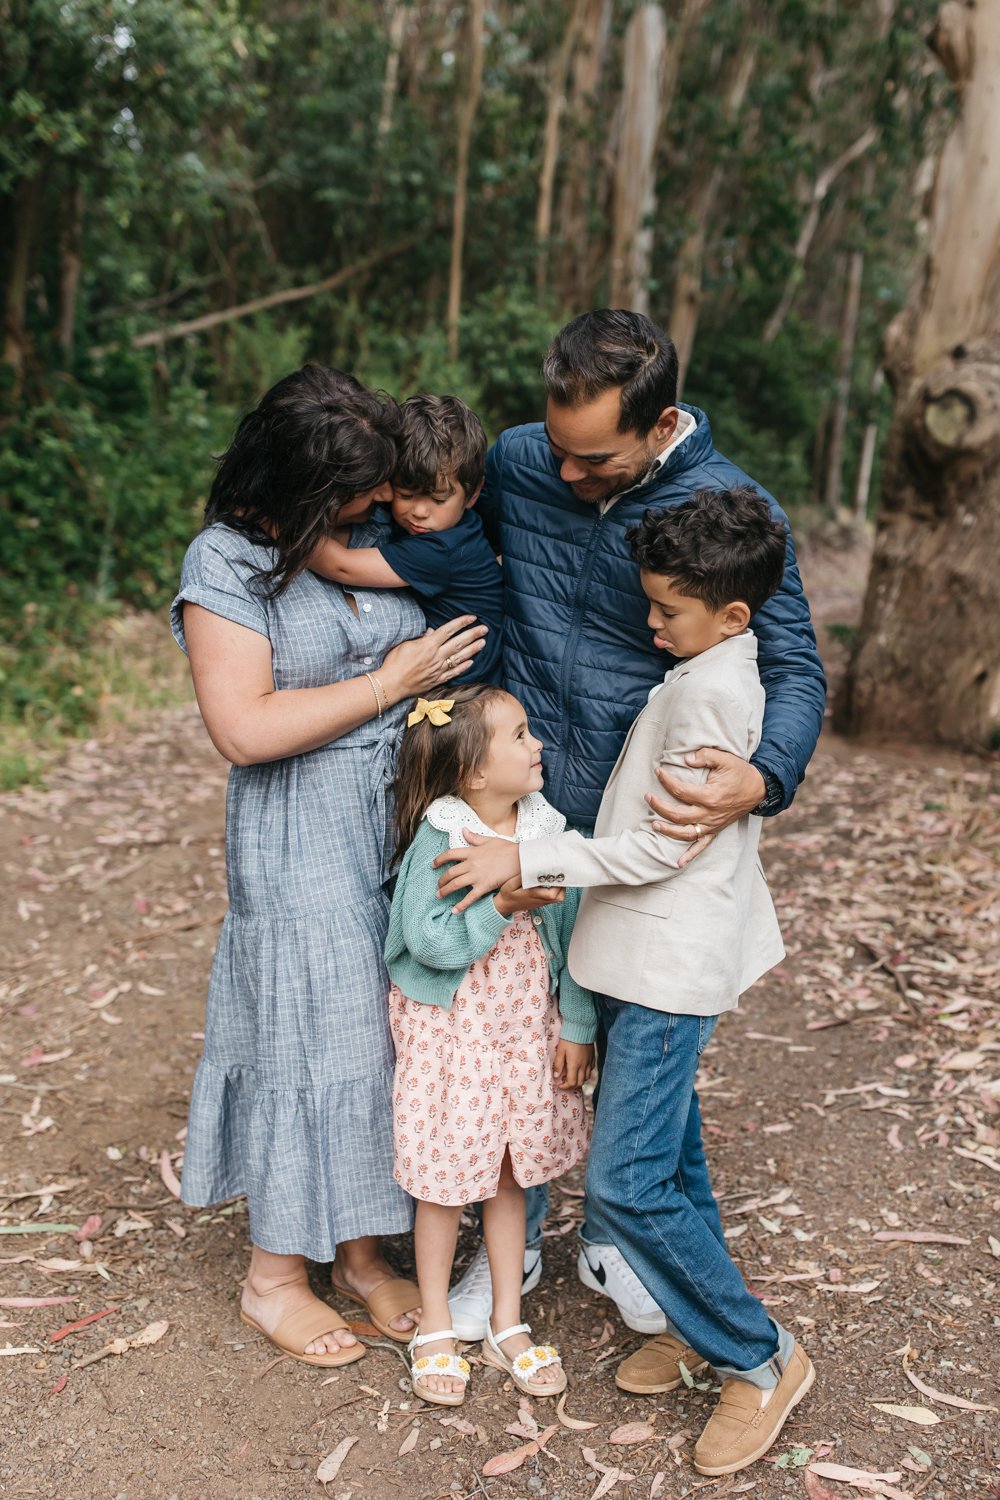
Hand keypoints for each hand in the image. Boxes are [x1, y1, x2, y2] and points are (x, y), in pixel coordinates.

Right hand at [380, 616, 487, 700]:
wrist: (391, 684)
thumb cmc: (395, 662)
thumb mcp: (406, 644)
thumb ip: (422, 638)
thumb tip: (432, 632)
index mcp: (428, 645)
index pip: (448, 630)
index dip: (461, 623)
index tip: (472, 617)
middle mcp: (436, 656)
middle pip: (458, 643)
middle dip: (473, 634)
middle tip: (484, 629)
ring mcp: (438, 669)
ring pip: (459, 657)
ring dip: (473, 650)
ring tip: (483, 643)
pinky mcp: (437, 680)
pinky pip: (454, 673)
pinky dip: (463, 667)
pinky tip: (472, 662)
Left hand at [434, 831, 521, 911]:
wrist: (521, 859)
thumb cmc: (507, 849)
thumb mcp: (490, 840)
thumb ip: (474, 837)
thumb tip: (463, 830)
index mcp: (472, 851)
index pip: (450, 854)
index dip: (439, 860)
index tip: (433, 865)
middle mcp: (471, 864)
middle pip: (450, 873)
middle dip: (441, 880)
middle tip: (437, 886)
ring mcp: (477, 876)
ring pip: (455, 885)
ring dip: (445, 891)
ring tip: (439, 896)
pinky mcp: (484, 886)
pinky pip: (470, 897)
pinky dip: (461, 905)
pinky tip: (454, 910)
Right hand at [494, 877, 564, 917]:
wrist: (505, 905)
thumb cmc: (507, 894)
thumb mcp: (510, 884)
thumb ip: (520, 877)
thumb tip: (531, 869)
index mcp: (533, 895)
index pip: (551, 893)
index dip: (557, 883)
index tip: (556, 873)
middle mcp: (539, 900)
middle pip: (559, 896)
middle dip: (562, 884)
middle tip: (558, 873)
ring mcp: (541, 902)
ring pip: (558, 898)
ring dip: (561, 887)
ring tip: (556, 877)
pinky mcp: (541, 902)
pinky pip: (554, 898)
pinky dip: (557, 890)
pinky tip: (552, 881)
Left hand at [554, 1040, 594, 1089]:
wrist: (581, 1028)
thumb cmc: (568, 1039)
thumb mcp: (560, 1050)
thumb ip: (558, 1064)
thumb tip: (556, 1076)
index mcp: (574, 1065)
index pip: (571, 1083)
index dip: (565, 1086)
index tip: (559, 1084)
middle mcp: (583, 1066)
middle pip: (580, 1083)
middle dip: (572, 1085)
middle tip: (565, 1082)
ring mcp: (589, 1062)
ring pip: (587, 1078)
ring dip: (580, 1080)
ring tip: (573, 1077)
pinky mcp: (593, 1057)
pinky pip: (591, 1069)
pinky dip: (586, 1073)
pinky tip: (581, 1069)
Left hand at [645, 749, 765, 866]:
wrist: (758, 788)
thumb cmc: (740, 772)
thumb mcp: (725, 759)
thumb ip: (705, 756)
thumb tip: (686, 759)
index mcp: (710, 796)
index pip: (680, 791)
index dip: (666, 781)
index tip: (658, 772)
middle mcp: (709, 814)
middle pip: (678, 815)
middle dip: (659, 806)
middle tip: (648, 797)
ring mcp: (712, 825)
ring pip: (686, 833)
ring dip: (668, 831)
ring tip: (654, 824)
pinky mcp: (715, 830)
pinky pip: (702, 846)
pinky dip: (690, 855)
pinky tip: (679, 863)